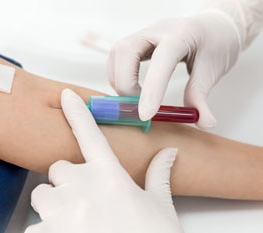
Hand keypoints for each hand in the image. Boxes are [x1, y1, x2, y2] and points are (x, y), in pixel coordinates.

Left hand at [25, 88, 182, 232]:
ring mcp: (59, 213)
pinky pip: (33, 227)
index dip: (78, 112)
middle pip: (57, 169)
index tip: (66, 96)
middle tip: (83, 200)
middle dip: (66, 182)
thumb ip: (159, 177)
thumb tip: (170, 153)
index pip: (91, 134)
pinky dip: (44, 232)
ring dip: (52, 206)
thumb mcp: (160, 209)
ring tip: (74, 223)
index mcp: (110, 177)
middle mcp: (81, 188)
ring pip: (42, 195)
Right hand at [107, 11, 240, 128]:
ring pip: (117, 54)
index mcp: (182, 34)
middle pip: (126, 51)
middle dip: (126, 83)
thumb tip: (204, 123)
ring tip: (136, 99)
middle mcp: (158, 30)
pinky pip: (117, 57)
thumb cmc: (216, 43)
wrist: (213, 26)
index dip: (151, 89)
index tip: (145, 116)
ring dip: (119, 80)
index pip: (162, 60)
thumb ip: (201, 97)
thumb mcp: (213, 70)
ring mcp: (144, 34)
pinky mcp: (136, 42)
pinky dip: (119, 76)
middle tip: (138, 106)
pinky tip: (132, 88)